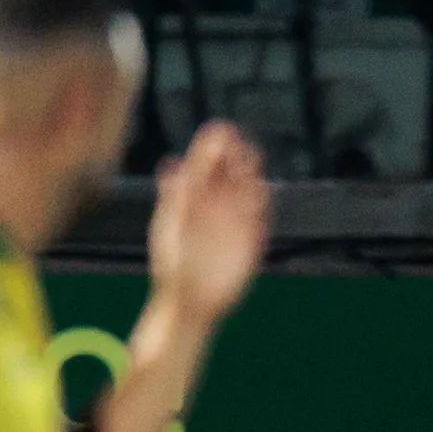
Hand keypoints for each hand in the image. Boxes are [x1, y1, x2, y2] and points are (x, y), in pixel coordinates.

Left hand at [148, 123, 270, 329]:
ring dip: (252, 175)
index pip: (206, 164)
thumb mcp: (170, 225)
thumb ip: (175, 195)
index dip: (214, 146)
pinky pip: (262, 218)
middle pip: (231, 173)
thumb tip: (172, 163)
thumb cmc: (172, 265)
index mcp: (192, 197)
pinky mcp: (252, 241)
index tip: (222, 130)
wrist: (190, 302)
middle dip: (236, 155)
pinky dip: (262, 206)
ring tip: (252, 160)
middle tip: (240, 142)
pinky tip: (260, 194)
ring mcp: (235, 223)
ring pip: (248, 191)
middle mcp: (216, 206)